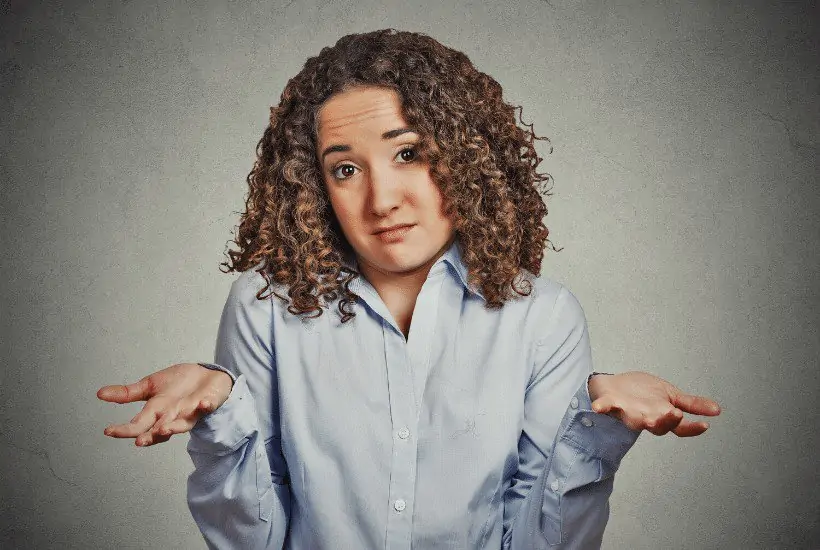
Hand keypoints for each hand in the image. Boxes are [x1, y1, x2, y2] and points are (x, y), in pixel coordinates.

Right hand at [97, 363, 233, 446]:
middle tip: (138, 441)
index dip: (125, 430)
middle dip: (149, 436)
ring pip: (182, 424)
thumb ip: (128, 393)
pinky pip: (207, 407)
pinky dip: (205, 406)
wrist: (205, 374)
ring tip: (163, 429)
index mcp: (156, 411)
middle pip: (159, 430)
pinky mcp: (208, 403)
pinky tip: (202, 404)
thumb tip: (100, 394)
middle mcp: (172, 416)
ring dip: (174, 427)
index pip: (138, 424)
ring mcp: (191, 412)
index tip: (109, 431)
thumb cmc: (179, 383)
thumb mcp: (150, 385)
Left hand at [588, 371, 720, 436]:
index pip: (679, 426)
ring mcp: (627, 411)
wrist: (615, 385)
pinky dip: (601, 407)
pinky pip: (605, 407)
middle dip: (666, 421)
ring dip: (641, 420)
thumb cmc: (641, 392)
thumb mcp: (670, 396)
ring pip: (635, 420)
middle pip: (658, 426)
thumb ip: (692, 404)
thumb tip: (717, 410)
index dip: (692, 428)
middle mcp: (645, 418)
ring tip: (648, 419)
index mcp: (661, 416)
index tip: (704, 425)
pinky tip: (598, 407)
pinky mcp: (611, 403)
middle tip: (675, 415)